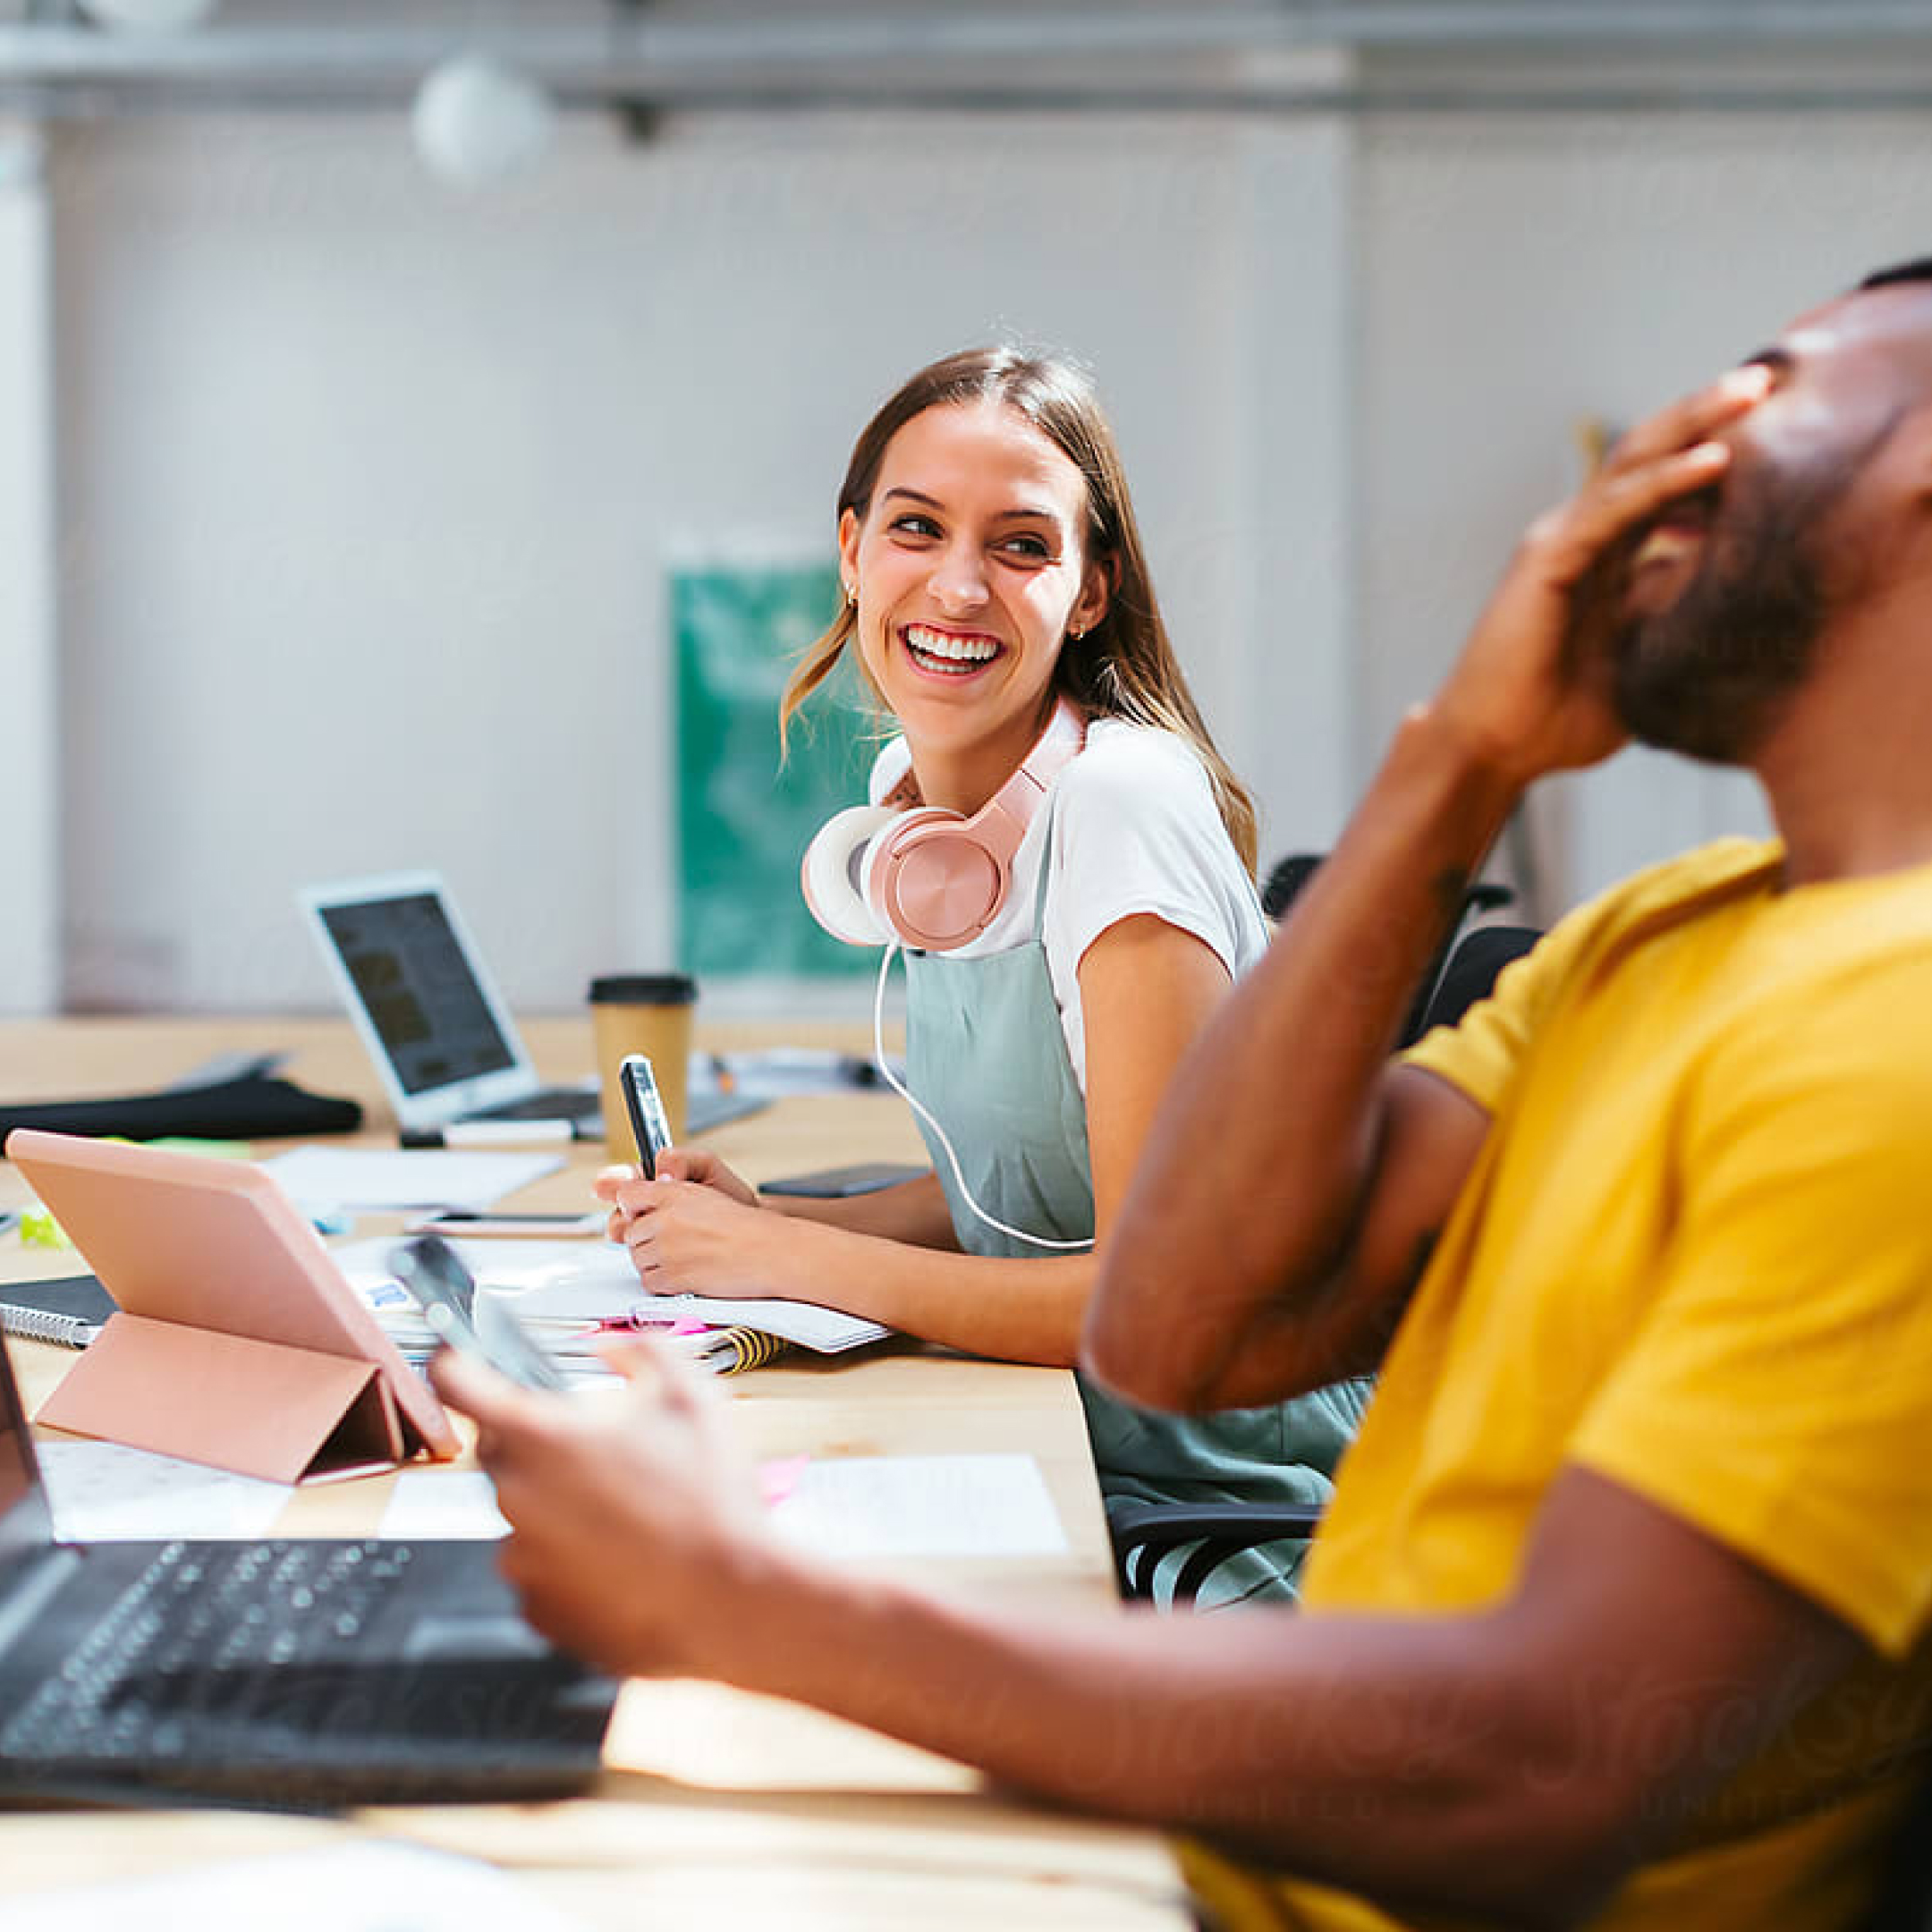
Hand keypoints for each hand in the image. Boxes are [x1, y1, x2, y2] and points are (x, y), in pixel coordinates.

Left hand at [429, 1339, 770, 1679]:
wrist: (733, 1601)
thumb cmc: (712, 1501)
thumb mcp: (693, 1397)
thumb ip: (644, 1352)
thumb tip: (609, 1346)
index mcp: (544, 1438)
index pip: (459, 1385)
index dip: (455, 1363)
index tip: (459, 1360)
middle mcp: (518, 1498)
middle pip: (497, 1451)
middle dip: (536, 1440)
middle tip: (598, 1448)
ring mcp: (522, 1560)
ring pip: (523, 1513)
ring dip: (559, 1503)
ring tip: (628, 1512)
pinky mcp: (538, 1609)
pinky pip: (539, 1569)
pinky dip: (568, 1559)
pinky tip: (623, 1556)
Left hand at [599, 1159, 795, 1299]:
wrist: (768, 1251)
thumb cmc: (744, 1226)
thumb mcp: (704, 1193)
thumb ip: (666, 1195)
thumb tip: (630, 1203)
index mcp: (673, 1192)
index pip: (627, 1195)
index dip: (633, 1209)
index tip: (641, 1216)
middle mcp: (666, 1218)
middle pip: (631, 1233)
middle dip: (648, 1241)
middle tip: (676, 1244)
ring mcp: (667, 1248)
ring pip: (638, 1259)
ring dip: (656, 1263)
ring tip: (686, 1259)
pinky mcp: (672, 1276)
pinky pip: (649, 1282)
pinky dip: (664, 1283)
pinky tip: (687, 1273)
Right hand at [1431, 363, 1773, 787]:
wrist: (1493, 749)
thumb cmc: (1558, 719)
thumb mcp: (1647, 663)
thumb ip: (1682, 624)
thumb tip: (1749, 607)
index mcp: (1607, 556)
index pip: (1670, 483)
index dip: (1722, 449)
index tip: (1789, 424)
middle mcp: (1584, 535)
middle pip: (1655, 453)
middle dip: (1714, 411)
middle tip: (1774, 376)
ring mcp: (1563, 540)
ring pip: (1637, 461)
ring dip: (1698, 421)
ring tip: (1754, 390)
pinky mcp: (1547, 557)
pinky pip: (1615, 507)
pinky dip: (1667, 481)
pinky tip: (1716, 459)